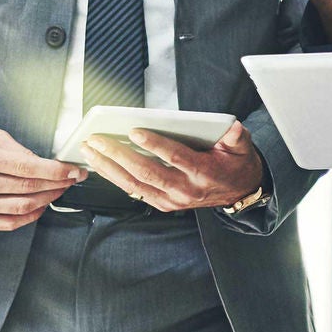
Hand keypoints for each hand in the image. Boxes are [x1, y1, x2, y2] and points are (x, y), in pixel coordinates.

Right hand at [0, 123, 86, 229]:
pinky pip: (8, 223)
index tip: (72, 171)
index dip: (54, 171)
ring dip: (47, 200)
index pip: (26, 167)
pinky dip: (29, 216)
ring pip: (20, 207)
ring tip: (58, 191)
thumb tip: (45, 164)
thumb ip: (18, 150)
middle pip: (26, 188)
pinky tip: (40, 206)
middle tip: (71, 179)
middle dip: (56, 185)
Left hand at [80, 121, 265, 211]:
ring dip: (109, 167)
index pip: (176, 158)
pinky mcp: (163, 204)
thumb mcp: (241, 148)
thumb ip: (236, 138)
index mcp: (203, 173)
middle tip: (98, 139)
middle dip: (119, 155)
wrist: (238, 193)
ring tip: (90, 150)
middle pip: (147, 172)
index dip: (155, 145)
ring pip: (135, 184)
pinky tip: (99, 164)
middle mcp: (185, 190)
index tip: (134, 132)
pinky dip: (115, 177)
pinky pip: (134, 191)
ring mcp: (172, 200)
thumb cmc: (234, 165)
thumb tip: (233, 127)